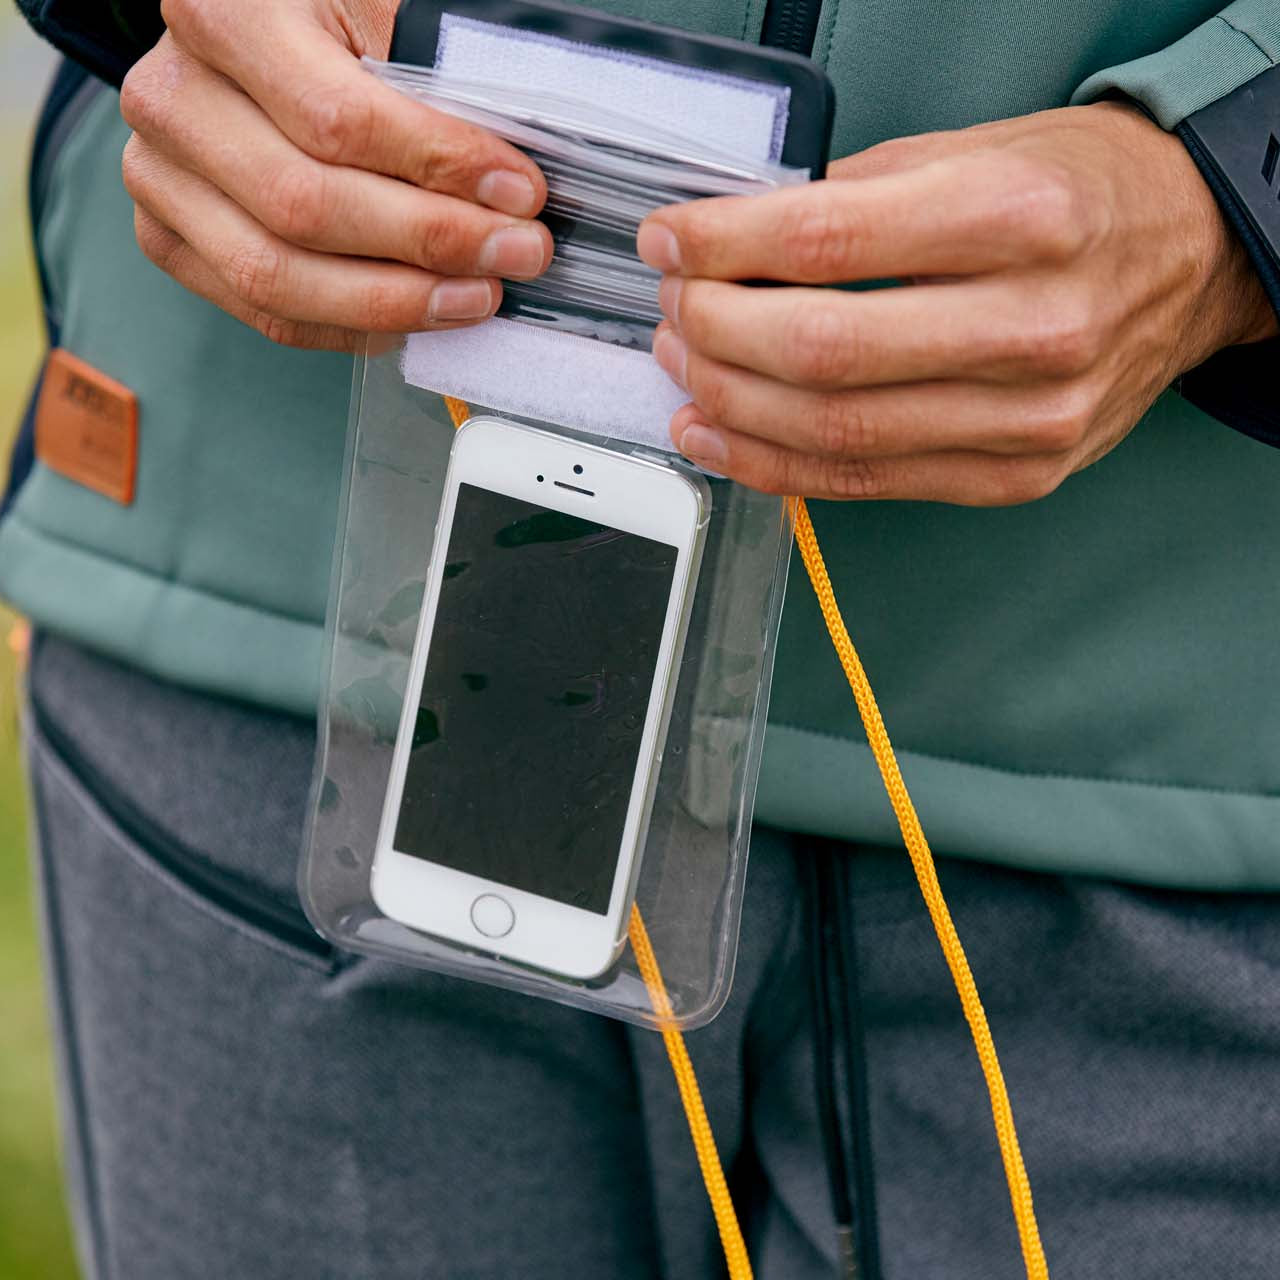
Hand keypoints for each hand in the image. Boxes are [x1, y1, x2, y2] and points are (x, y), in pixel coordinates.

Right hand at [120, 0, 552, 349]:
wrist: (246, 44)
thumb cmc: (326, 23)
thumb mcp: (377, 13)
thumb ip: (432, 78)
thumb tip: (511, 185)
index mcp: (222, 13)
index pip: (339, 120)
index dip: (439, 167)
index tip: (518, 193)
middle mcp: (174, 98)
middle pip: (306, 207)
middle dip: (429, 243)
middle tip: (514, 255)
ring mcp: (161, 178)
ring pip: (278, 275)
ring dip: (394, 302)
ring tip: (474, 297)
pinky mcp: (171, 240)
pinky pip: (267, 313)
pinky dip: (353, 326)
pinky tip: (417, 317)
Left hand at [637, 103, 1276, 503]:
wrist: (1192, 261)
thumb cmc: (1083, 198)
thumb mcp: (979, 153)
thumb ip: (858, 196)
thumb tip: (737, 238)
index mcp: (1023, 218)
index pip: (831, 239)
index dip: (725, 245)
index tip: (671, 241)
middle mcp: (1036, 326)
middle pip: (824, 351)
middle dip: (716, 332)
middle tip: (674, 309)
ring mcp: (1031, 418)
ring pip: (837, 433)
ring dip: (731, 405)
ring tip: (684, 371)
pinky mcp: (1014, 477)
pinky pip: (865, 486)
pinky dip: (773, 466)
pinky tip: (720, 437)